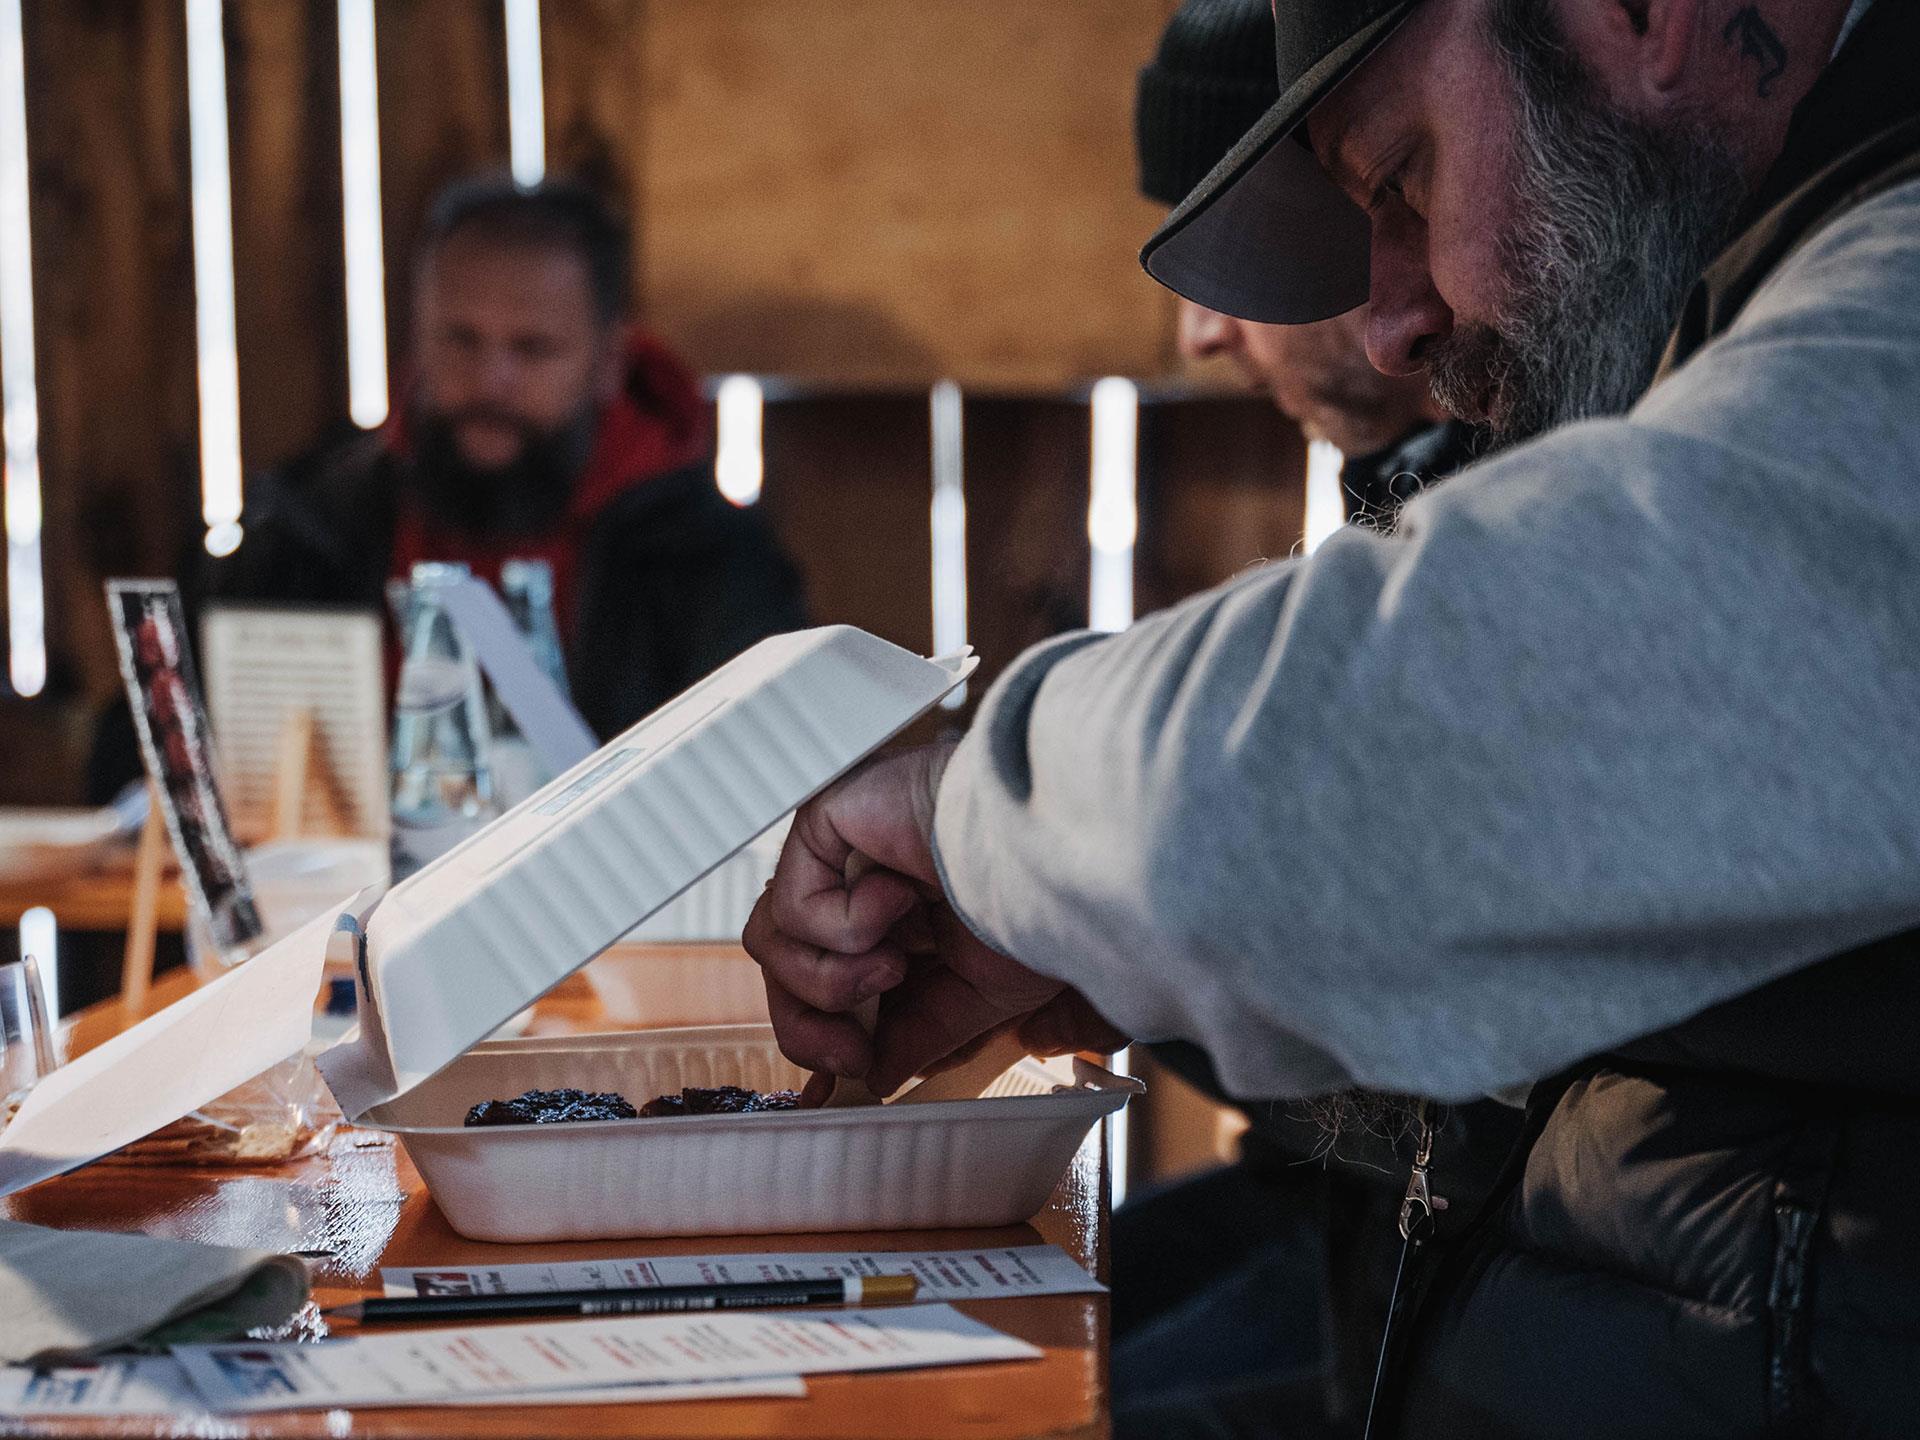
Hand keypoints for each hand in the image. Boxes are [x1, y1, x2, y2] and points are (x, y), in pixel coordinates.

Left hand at [742, 743, 1126, 1098]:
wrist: (1053, 859)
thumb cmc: (1040, 903)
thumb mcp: (980, 998)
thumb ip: (920, 1033)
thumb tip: (878, 1076)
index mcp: (899, 923)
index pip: (822, 982)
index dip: (816, 1035)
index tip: (832, 1082)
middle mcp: (861, 886)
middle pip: (785, 967)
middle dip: (809, 1027)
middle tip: (854, 1053)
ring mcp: (842, 854)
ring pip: (773, 937)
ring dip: (827, 978)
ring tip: (890, 966)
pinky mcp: (828, 820)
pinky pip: (790, 899)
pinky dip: (840, 922)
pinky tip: (898, 898)